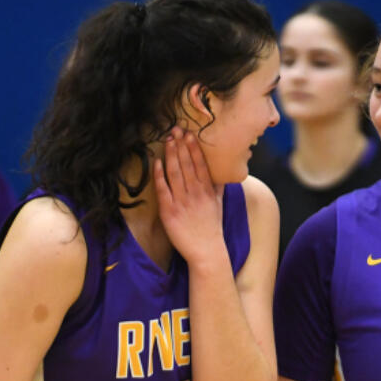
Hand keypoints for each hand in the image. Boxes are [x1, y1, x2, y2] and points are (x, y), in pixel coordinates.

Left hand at [153, 127, 225, 267]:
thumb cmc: (212, 228)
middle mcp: (196, 193)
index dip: (194, 147)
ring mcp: (182, 202)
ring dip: (171, 154)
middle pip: (187, 164)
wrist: (207, 252)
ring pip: (175, 173)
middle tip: (175, 128)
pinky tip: (157, 162)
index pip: (200, 164)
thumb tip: (222, 171)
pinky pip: (163, 189)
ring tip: (168, 139)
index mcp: (208, 190)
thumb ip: (218, 186)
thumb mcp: (219, 204)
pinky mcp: (169, 212)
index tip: (189, 133)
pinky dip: (160, 175)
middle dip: (181, 145)